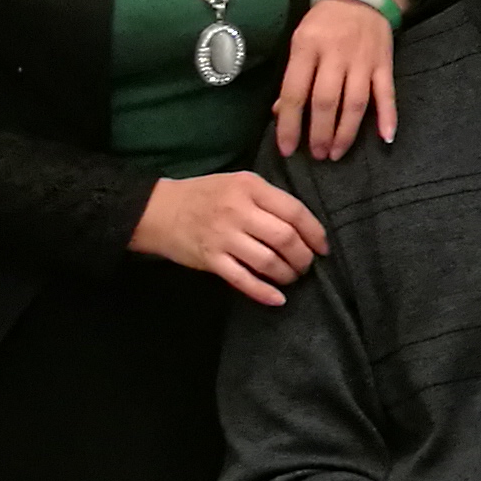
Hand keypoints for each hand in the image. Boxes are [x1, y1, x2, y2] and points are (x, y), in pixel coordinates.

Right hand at [130, 171, 329, 305]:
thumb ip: (268, 198)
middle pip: (285, 238)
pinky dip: (263, 292)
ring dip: (287, 274)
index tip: (322, 246)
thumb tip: (303, 225)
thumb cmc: (204, 194)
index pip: (294, 211)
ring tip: (292, 277)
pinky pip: (242, 280)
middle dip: (303, 257)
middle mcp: (238, 211)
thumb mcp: (238, 183)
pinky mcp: (210, 260)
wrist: (158, 209)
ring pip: (268, 261)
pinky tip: (277, 298)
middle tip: (307, 265)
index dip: (315, 232)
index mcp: (250, 187)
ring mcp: (223, 237)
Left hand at [273, 0, 402, 161]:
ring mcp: (362, 59)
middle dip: (320, 133)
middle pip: (326, 101)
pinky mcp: (384, 63)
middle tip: (316, 155)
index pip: (295, 92)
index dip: (290, 124)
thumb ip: (294, 76)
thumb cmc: (324, 22)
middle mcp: (335, 54)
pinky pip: (386, 92)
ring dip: (346, 132)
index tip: (287, 149)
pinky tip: (385, 137)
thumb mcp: (300, 41)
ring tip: (337, 153)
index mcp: (307, 47)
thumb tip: (280, 113)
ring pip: (355, 101)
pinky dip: (388, 115)